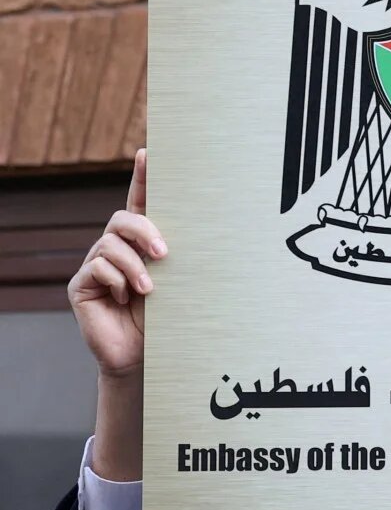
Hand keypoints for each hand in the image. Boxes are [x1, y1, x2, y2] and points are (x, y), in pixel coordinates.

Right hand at [69, 149, 164, 379]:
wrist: (146, 357)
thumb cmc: (170, 320)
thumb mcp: (180, 283)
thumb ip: (178, 258)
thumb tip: (190, 237)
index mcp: (143, 245)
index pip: (141, 205)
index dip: (142, 178)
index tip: (148, 153)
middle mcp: (117, 249)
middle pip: (123, 219)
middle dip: (145, 231)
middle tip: (165, 253)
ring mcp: (96, 265)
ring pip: (110, 243)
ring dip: (134, 265)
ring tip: (150, 289)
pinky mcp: (81, 285)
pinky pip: (96, 267)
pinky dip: (116, 280)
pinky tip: (127, 298)